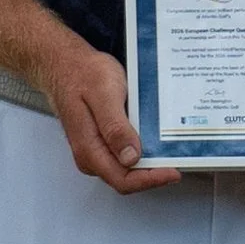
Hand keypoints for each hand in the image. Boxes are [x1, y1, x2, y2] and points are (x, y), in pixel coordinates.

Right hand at [41, 36, 181, 194]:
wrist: (66, 64)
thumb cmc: (83, 74)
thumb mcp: (104, 94)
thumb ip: (115, 127)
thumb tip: (130, 157)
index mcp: (90, 148)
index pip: (123, 180)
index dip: (150, 180)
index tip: (173, 171)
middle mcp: (91, 155)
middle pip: (127, 179)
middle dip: (154, 174)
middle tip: (178, 160)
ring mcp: (96, 150)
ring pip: (127, 170)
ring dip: (149, 164)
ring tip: (171, 152)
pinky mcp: (102, 142)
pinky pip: (125, 156)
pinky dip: (142, 153)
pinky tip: (155, 142)